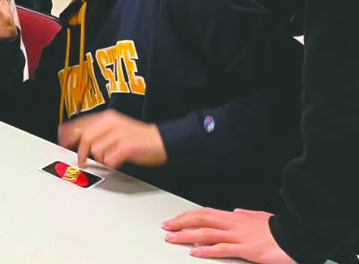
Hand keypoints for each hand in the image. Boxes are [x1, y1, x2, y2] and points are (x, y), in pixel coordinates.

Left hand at [58, 110, 166, 169]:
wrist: (163, 140)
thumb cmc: (139, 137)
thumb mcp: (117, 127)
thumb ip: (99, 130)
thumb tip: (78, 138)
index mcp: (108, 117)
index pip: (82, 123)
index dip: (69, 132)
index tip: (61, 140)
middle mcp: (112, 123)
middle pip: (86, 137)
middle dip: (81, 152)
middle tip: (81, 161)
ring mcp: (119, 135)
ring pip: (97, 150)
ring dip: (101, 159)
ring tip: (111, 158)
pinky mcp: (127, 147)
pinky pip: (110, 159)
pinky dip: (111, 163)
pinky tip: (117, 162)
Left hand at [162, 208, 292, 261]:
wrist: (298, 235)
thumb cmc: (280, 229)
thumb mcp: (260, 217)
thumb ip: (245, 215)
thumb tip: (235, 211)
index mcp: (236, 217)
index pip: (205, 214)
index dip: (187, 216)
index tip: (174, 220)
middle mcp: (234, 224)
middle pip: (200, 220)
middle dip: (180, 223)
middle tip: (166, 228)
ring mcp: (239, 236)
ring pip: (206, 233)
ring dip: (187, 236)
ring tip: (172, 239)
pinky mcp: (247, 249)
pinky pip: (222, 249)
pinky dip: (207, 250)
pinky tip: (194, 252)